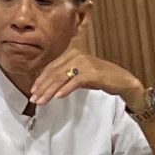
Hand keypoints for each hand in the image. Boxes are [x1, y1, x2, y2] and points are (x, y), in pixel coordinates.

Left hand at [26, 48, 140, 106]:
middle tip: (34, 99)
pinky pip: (75, 82)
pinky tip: (57, 97)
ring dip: (49, 91)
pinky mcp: (92, 72)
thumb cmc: (100, 78)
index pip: (51, 67)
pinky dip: (65, 89)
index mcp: (71, 53)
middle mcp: (76, 55)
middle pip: (54, 72)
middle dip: (42, 87)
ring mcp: (84, 63)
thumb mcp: (79, 74)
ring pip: (61, 77)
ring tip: (41, 101)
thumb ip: (65, 75)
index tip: (33, 91)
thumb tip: (47, 86)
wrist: (121, 81)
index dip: (41, 79)